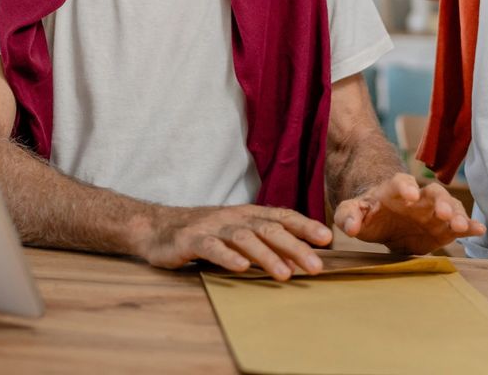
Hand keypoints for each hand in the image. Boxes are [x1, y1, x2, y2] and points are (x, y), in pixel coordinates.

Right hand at [136, 204, 332, 279]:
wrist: (159, 227)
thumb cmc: (206, 232)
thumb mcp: (238, 231)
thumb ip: (265, 240)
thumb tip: (300, 256)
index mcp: (249, 214)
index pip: (283, 216)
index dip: (306, 226)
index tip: (328, 239)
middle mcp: (235, 217)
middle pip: (270, 229)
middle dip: (296, 246)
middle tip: (316, 266)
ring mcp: (213, 227)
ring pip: (245, 238)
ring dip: (267, 256)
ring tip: (285, 274)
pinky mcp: (192, 240)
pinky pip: (212, 248)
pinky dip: (228, 257)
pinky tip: (241, 269)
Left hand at [334, 173, 485, 254]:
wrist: (384, 216)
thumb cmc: (368, 211)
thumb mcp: (352, 211)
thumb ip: (348, 216)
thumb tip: (350, 227)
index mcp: (394, 189)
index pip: (401, 182)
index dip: (406, 186)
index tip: (410, 194)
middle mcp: (419, 197)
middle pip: (432, 193)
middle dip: (439, 202)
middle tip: (443, 213)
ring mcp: (433, 210)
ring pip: (449, 207)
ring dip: (456, 214)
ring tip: (461, 225)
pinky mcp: (443, 226)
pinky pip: (458, 224)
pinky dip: (469, 226)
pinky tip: (478, 230)